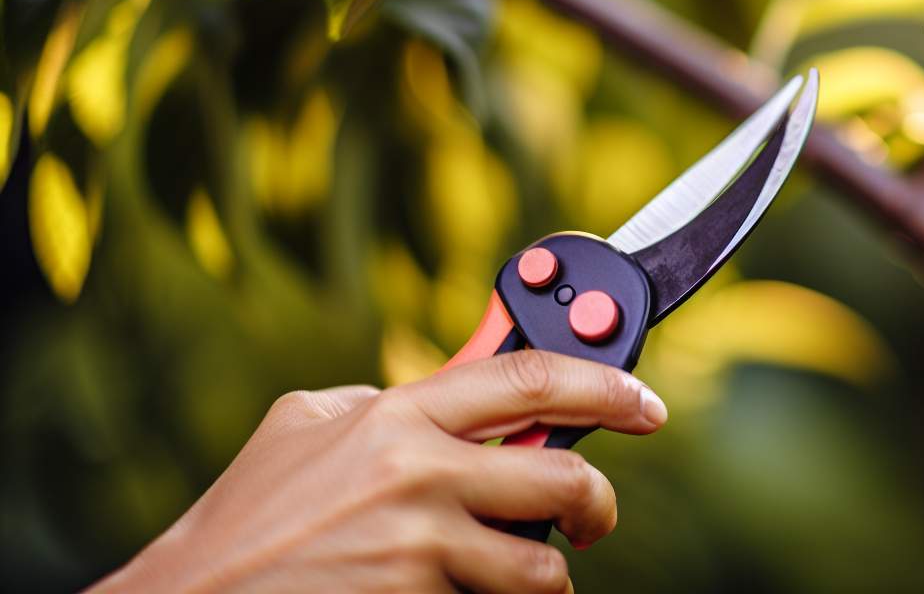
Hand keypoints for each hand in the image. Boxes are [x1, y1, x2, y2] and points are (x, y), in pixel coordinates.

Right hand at [93, 351, 667, 593]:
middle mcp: (418, 473)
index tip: (645, 403)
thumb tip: (465, 380)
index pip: (532, 378)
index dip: (606, 383)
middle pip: (562, 479)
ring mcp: (418, 548)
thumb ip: (391, 398)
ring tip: (505, 574)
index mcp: (398, 413)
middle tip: (592, 515)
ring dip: (538, 575)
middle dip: (596, 503)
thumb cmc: (249, 516)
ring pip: (540, 567)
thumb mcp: (310, 424)